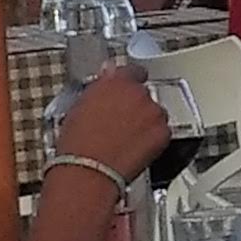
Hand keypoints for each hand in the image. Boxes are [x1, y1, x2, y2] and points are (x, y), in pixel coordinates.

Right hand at [53, 66, 171, 184]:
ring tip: (125, 138)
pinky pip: (162, 131)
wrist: (89, 170)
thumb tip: (108, 76)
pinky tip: (135, 148)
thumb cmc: (77, 144)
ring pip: (154, 112)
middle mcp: (138, 93)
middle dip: (135, 105)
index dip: (129, 80)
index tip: (127, 87)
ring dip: (145, 121)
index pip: (132, 70)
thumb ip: (100, 87)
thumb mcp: (79, 107)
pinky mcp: (164, 132)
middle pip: (144, 94)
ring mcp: (153, 112)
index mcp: (115, 82)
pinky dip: (153, 138)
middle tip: (120, 122)